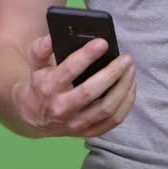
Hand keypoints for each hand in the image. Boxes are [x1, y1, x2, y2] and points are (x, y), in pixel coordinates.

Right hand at [15, 35, 135, 137]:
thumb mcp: (36, 65)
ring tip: (131, 71)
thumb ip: (41, 49)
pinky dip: (126, 103)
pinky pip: (114, 120)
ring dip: (123, 88)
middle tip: (126, 58)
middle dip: (112, 73)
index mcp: (48, 88)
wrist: (36, 118)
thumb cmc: (41, 85)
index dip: (87, 55)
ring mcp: (76, 123)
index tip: (103, 43)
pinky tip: (130, 87)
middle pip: (91, 91)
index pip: (70, 70)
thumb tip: (53, 37)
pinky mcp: (88, 132)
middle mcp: (62, 108)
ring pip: (106, 108)